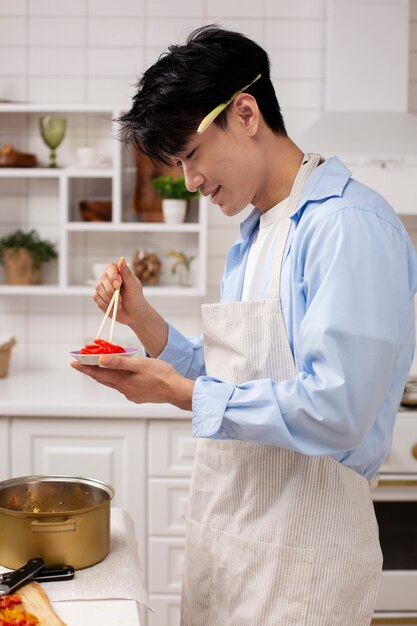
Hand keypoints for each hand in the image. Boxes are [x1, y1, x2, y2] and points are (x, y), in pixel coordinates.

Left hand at [70, 355, 194, 409]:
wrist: (176, 391)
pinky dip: (117, 380)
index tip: (73, 362)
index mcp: (122, 380)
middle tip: (81, 363)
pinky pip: (122, 387)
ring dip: (104, 375)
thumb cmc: (162, 374)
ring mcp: (130, 394)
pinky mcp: (137, 396)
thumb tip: (101, 360)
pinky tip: (121, 376)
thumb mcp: (140, 364)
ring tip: (98, 367)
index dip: (84, 367)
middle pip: (102, 378)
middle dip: (91, 370)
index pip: (98, 373)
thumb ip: (120, 362)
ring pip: (112, 383)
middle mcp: (124, 389)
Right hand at [94, 256, 145, 327]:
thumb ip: (127, 273)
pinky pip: (96, 297)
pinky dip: (105, 304)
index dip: (112, 275)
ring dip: (109, 298)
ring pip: (99, 288)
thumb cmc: (135, 298)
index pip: (110, 267)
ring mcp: (102, 287)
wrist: (133, 314)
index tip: (118, 285)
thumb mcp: (134, 286)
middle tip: (121, 298)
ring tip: (119, 303)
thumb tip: (121, 259)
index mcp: (118, 272)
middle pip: (103, 278)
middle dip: (111, 290)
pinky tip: (113, 307)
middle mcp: (108, 278)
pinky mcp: (98, 297)